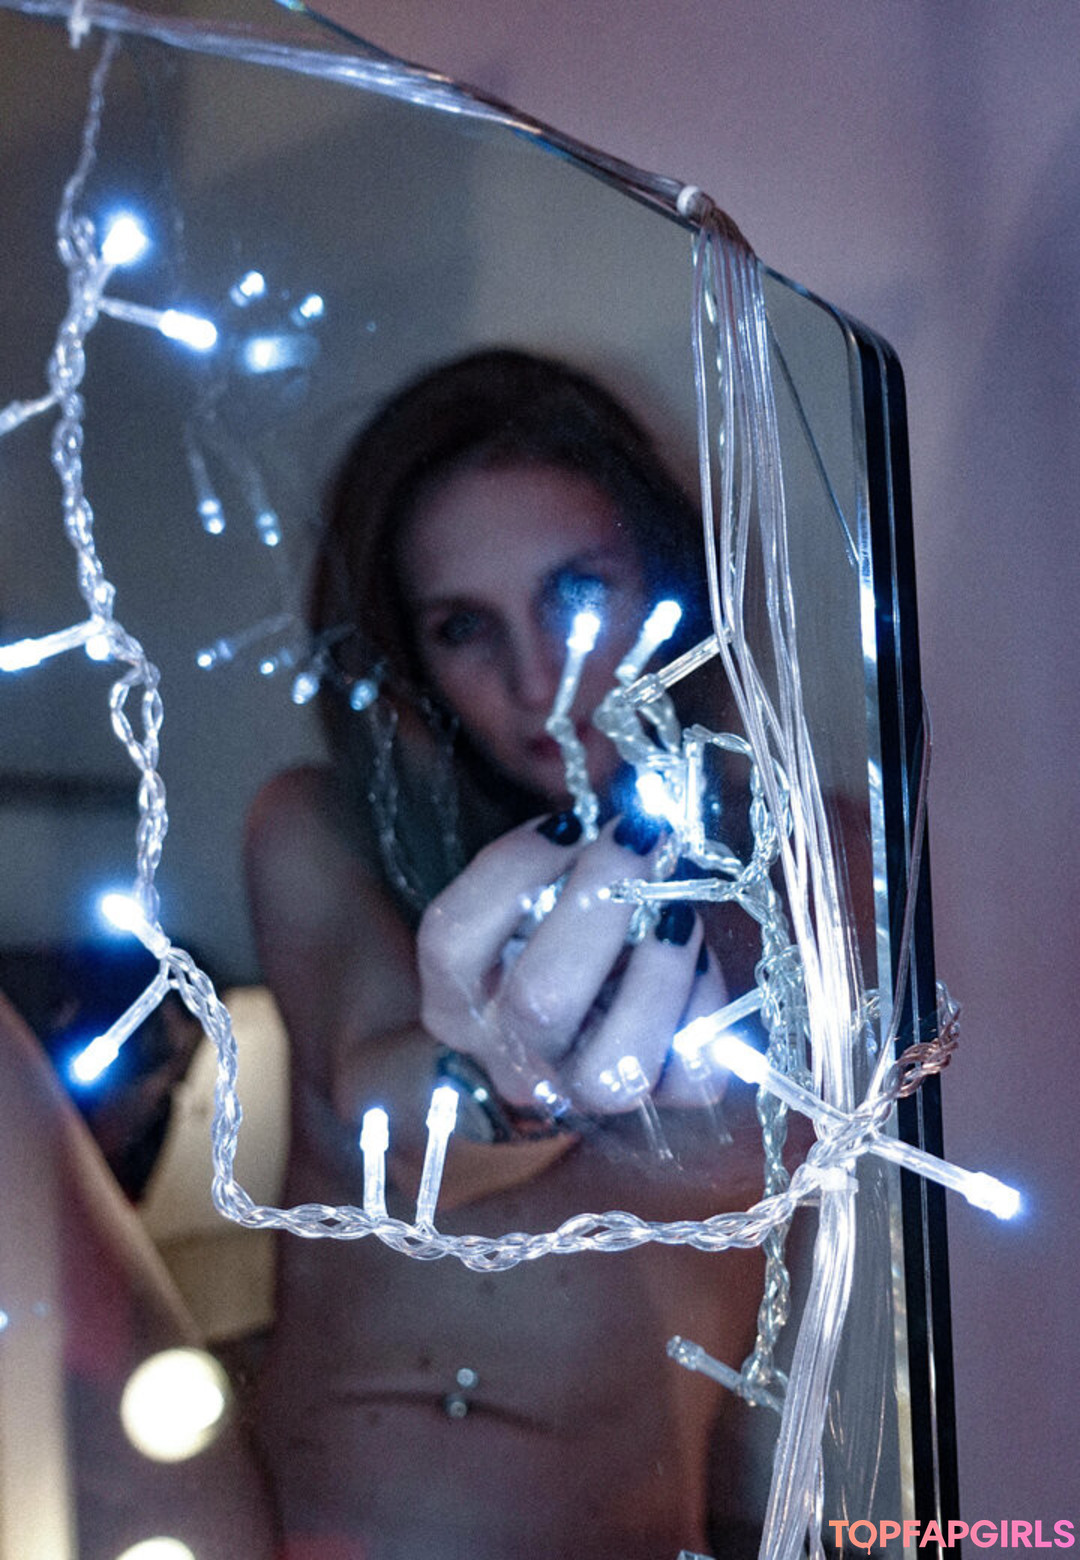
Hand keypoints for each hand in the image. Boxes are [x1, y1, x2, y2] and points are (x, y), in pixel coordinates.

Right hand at [416, 810, 728, 1115]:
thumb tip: (631, 813)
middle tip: (639, 838)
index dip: (513, 869)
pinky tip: (697, 959)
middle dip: (599, 901)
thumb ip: (560, 859)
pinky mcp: (659, 1106)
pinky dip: (706, 1005)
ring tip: (676, 908)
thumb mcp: (536, 897)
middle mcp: (511, 1059)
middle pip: (539, 999)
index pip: (451, 940)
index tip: (567, 824)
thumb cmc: (562, 935)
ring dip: (660, 968)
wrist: (595, 1029)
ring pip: (614, 1063)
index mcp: (456, 1003)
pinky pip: (690, 1074)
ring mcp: (582, 1095)